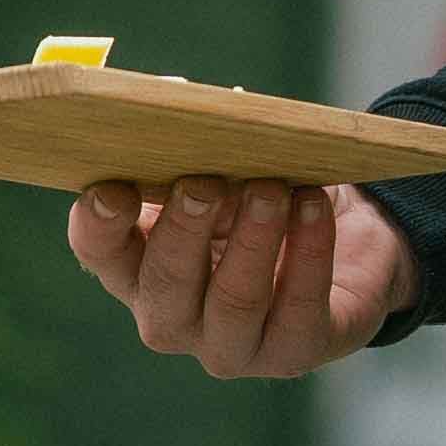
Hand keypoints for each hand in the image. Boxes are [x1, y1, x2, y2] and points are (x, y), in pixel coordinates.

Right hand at [66, 173, 419, 378]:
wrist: (346, 243)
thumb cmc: (262, 198)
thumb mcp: (222, 166)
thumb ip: (188, 139)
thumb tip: (172, 93)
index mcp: (137, 266)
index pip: (98, 252)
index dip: (99, 223)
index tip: (114, 187)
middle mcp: (173, 317)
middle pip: (162, 284)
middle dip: (183, 231)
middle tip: (205, 181)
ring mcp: (231, 346)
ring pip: (232, 302)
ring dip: (253, 240)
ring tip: (272, 187)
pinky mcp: (292, 353)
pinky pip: (298, 309)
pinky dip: (308, 252)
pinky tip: (314, 206)